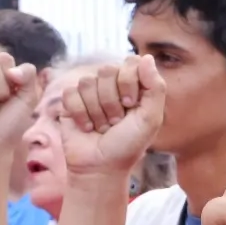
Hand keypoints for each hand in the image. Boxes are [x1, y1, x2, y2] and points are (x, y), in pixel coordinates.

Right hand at [59, 55, 165, 178]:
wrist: (100, 167)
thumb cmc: (128, 145)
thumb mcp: (150, 119)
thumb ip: (155, 88)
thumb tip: (146, 57)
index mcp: (134, 85)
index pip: (130, 62)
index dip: (128, 82)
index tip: (131, 105)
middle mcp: (111, 85)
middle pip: (107, 71)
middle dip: (112, 101)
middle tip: (115, 122)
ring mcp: (90, 92)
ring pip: (87, 82)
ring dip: (96, 111)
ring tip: (101, 127)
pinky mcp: (70, 101)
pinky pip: (71, 93)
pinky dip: (79, 114)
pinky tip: (86, 127)